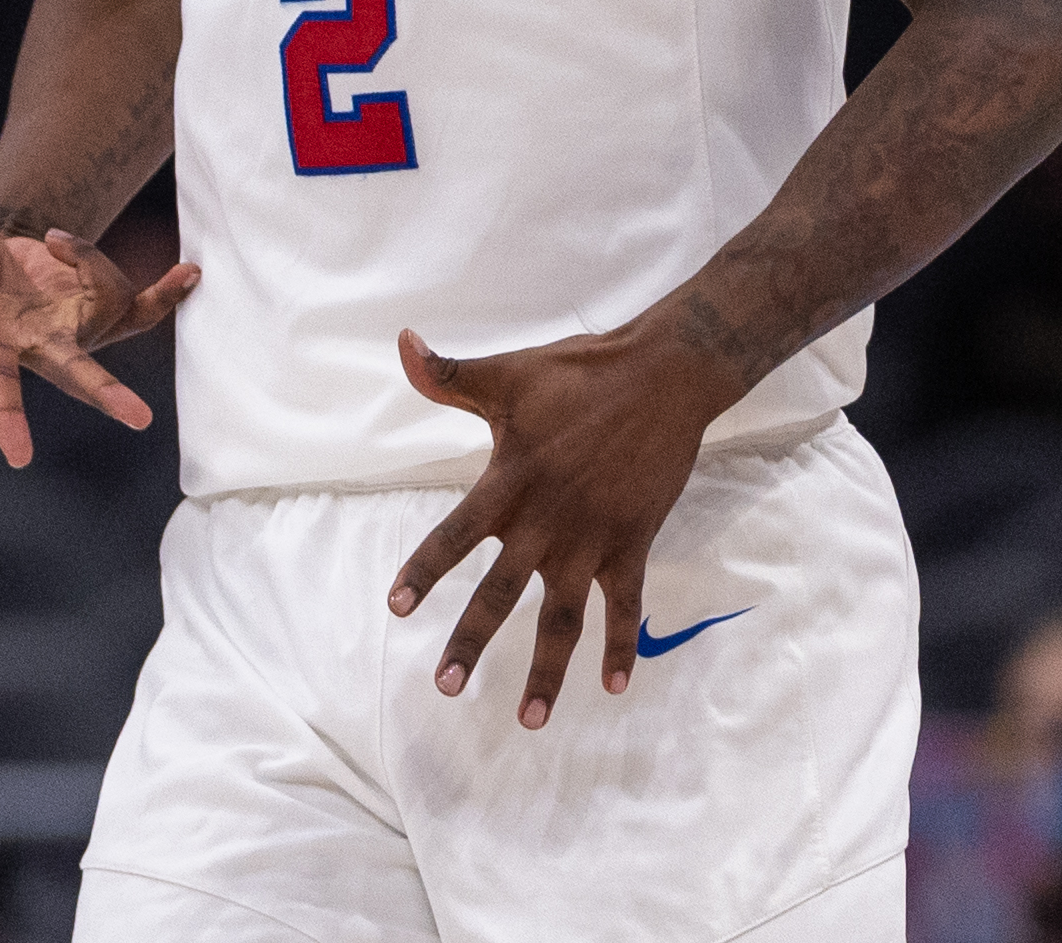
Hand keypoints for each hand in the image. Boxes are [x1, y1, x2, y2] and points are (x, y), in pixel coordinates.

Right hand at [0, 214, 200, 465]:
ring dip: (86, 259)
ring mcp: (78, 331)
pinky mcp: (103, 310)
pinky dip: (168, 291)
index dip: (6, 419)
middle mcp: (42, 347)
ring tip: (50, 238)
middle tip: (138, 419)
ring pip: (105, 299)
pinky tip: (191, 275)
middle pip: (77, 374)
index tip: (19, 457)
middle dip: (105, 394)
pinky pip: (144, 305)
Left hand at [383, 322, 739, 729]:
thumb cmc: (579, 374)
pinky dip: (622, 647)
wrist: (664, 377)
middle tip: (446, 686)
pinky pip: (627, 607)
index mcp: (511, 482)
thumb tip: (402, 343)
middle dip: (473, 642)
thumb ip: (450, 376)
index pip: (456, 534)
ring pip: (565, 618)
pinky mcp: (634, 543)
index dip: (426, 570)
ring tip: (528, 718)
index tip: (397, 607)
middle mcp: (548, 520)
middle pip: (502, 593)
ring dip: (547, 670)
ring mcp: (593, 538)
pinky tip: (614, 688)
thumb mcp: (509, 374)